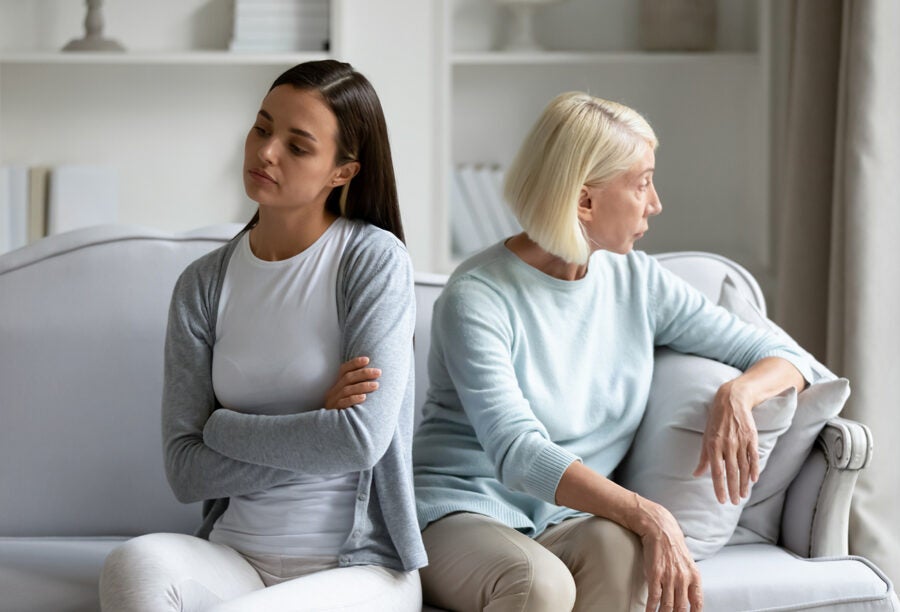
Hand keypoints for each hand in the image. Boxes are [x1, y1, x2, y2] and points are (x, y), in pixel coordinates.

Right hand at [324, 356, 380, 409]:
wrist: (333, 432)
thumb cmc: (345, 412)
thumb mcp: (348, 398)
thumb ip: (356, 388)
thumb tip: (374, 377)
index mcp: (336, 386)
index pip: (343, 370)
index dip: (354, 363)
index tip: (367, 359)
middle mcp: (333, 392)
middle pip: (347, 378)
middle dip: (364, 373)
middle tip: (378, 372)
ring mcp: (333, 402)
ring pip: (347, 390)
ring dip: (362, 386)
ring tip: (376, 385)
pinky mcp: (334, 412)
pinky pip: (343, 404)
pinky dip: (354, 399)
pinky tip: (364, 398)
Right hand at [637, 500, 702, 611]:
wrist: (660, 528)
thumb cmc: (673, 546)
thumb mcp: (687, 564)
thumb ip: (689, 581)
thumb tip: (688, 598)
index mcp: (694, 576)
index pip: (697, 603)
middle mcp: (683, 578)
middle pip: (681, 608)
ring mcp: (669, 577)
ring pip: (667, 605)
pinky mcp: (655, 574)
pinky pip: (654, 597)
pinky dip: (651, 608)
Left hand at [693, 380, 758, 504]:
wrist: (732, 401)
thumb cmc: (716, 420)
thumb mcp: (706, 437)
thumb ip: (703, 458)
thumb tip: (696, 474)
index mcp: (713, 445)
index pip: (717, 472)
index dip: (719, 487)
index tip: (721, 500)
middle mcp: (727, 445)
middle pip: (731, 472)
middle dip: (732, 489)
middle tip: (734, 502)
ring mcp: (741, 442)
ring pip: (743, 468)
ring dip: (744, 483)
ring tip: (743, 496)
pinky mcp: (752, 438)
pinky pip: (753, 457)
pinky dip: (754, 469)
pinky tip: (753, 480)